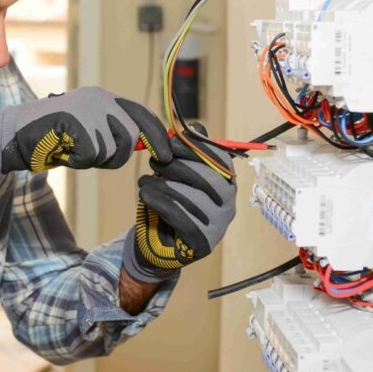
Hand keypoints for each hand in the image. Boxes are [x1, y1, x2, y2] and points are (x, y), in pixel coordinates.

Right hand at [0, 86, 171, 181]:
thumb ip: (114, 133)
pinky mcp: (76, 123)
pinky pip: (91, 156)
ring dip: (93, 159)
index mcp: (103, 97)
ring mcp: (87, 110)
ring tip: (71, 148)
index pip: (142, 114)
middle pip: (130, 136)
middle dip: (116, 154)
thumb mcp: (88, 130)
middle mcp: (99, 99)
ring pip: (111, 150)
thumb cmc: (51, 137)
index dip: (157, 135)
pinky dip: (77, 161)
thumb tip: (146, 145)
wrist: (14, 134)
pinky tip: (62, 150)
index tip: (167, 153)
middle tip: (90, 155)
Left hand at [122, 125, 236, 282]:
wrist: (160, 244)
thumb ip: (188, 154)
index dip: (196, 148)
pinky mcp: (203, 243)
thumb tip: (196, 127)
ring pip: (193, 198)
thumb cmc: (172, 203)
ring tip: (144, 181)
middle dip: (178, 166)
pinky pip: (181, 218)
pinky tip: (145, 195)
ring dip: (164, 185)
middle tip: (154, 162)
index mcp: (226, 184)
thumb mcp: (178, 176)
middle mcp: (228, 205)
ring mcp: (218, 226)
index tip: (172, 142)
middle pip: (209, 179)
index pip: (220, 160)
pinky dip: (160, 203)